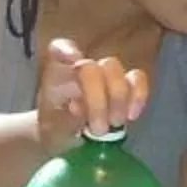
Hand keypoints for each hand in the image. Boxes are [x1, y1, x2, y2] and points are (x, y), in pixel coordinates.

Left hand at [33, 36, 147, 150]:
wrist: (68, 136)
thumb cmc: (56, 128)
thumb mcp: (49, 131)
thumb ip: (61, 121)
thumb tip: (79, 110)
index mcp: (57, 73)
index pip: (58, 49)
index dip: (66, 50)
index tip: (74, 60)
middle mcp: (80, 67)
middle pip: (91, 67)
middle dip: (97, 98)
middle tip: (98, 129)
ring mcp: (102, 73)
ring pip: (114, 70)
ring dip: (117, 100)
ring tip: (113, 125)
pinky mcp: (124, 84)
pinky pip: (137, 80)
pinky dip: (138, 97)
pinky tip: (131, 116)